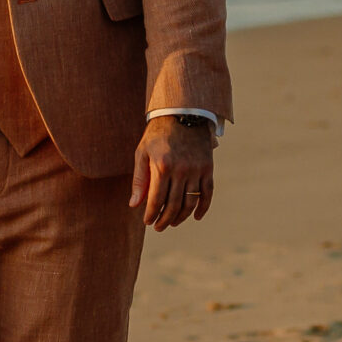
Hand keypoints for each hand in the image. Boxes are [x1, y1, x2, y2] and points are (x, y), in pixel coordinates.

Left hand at [130, 116, 214, 231]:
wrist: (182, 115)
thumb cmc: (157, 135)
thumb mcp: (142, 153)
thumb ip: (139, 180)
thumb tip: (134, 205)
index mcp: (162, 166)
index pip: (156, 200)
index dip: (151, 214)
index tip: (148, 222)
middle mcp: (181, 170)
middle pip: (173, 204)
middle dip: (164, 219)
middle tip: (158, 227)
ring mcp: (196, 170)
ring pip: (190, 202)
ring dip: (181, 217)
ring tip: (172, 222)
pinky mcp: (208, 168)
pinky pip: (208, 193)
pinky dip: (203, 207)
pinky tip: (196, 217)